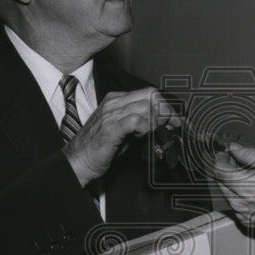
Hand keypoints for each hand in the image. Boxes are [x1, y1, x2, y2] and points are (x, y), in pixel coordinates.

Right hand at [64, 87, 181, 185]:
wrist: (78, 161)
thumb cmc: (100, 148)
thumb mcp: (124, 131)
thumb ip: (141, 124)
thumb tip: (164, 124)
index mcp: (117, 100)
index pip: (149, 93)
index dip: (166, 106)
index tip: (176, 120)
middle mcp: (114, 103)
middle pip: (151, 95)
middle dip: (167, 111)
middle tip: (173, 126)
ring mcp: (111, 114)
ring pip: (146, 107)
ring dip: (157, 122)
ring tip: (155, 135)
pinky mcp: (110, 128)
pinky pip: (136, 120)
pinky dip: (146, 128)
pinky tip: (143, 137)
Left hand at [209, 141, 254, 227]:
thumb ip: (250, 154)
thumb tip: (235, 148)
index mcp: (243, 185)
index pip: (219, 169)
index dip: (221, 158)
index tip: (226, 154)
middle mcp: (239, 201)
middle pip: (220, 181)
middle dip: (226, 169)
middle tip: (237, 162)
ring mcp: (241, 212)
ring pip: (226, 193)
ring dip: (232, 183)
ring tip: (248, 176)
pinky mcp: (245, 219)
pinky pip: (234, 204)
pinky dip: (238, 195)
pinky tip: (252, 191)